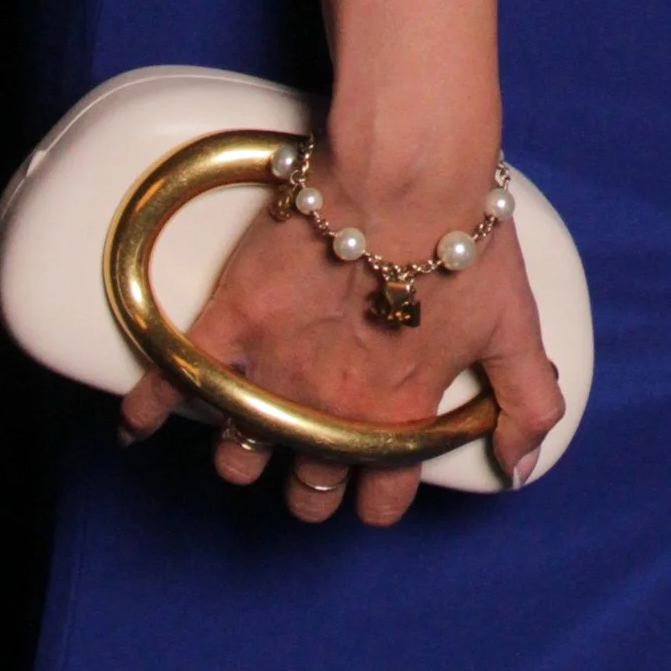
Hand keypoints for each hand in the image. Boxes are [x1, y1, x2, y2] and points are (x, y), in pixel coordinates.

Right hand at [115, 159, 563, 523]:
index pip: (381, 498)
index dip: (380, 496)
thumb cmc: (462, 238)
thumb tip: (522, 465)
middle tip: (313, 458)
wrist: (406, 172)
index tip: (375, 483)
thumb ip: (529, 400)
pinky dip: (151, 406)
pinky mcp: (232, 323)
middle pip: (308, 485)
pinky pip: (176, 383)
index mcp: (398, 416)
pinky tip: (141, 420)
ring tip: (249, 434)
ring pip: (241, 452)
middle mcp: (332, 409)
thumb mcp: (516, 324)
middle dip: (312, 484)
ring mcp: (277, 371)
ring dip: (244, 452)